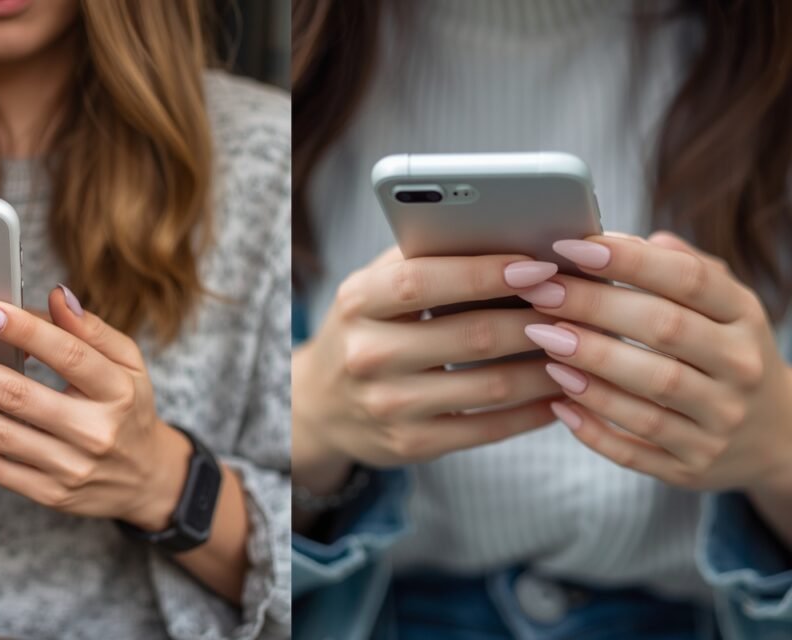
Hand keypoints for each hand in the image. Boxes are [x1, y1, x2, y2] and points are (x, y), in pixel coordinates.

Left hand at [0, 285, 191, 531]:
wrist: (147, 480)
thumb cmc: (130, 409)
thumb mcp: (130, 364)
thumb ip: (92, 330)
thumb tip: (55, 294)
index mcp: (119, 390)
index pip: (67, 354)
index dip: (19, 329)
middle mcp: (97, 430)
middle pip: (19, 395)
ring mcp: (71, 467)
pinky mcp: (51, 495)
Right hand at [294, 246, 563, 471]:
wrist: (320, 405)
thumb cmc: (364, 330)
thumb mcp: (373, 289)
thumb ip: (422, 259)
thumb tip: (507, 231)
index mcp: (358, 302)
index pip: (423, 281)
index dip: (485, 272)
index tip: (540, 265)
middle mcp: (367, 355)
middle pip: (470, 335)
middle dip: (536, 318)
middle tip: (579, 305)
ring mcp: (388, 406)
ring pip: (490, 386)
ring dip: (546, 366)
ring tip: (581, 345)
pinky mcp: (411, 444)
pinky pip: (489, 429)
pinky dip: (534, 410)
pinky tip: (560, 392)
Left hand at [519, 231, 791, 493]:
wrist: (775, 437)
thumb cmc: (723, 352)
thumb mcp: (722, 306)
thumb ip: (681, 268)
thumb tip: (629, 237)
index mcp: (744, 318)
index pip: (688, 279)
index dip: (628, 259)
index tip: (572, 246)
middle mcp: (740, 369)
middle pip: (664, 330)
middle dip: (595, 307)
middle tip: (541, 292)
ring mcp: (719, 423)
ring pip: (651, 392)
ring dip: (591, 364)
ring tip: (543, 339)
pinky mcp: (693, 467)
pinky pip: (637, 449)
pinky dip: (594, 428)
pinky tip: (558, 402)